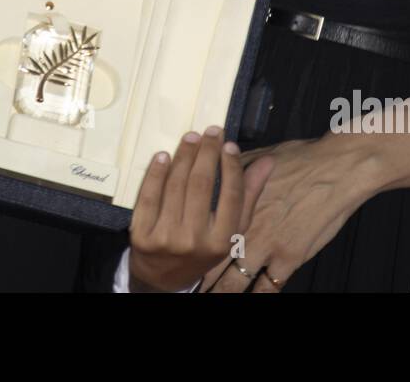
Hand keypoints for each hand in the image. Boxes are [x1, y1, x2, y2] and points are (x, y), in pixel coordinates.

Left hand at [128, 125, 274, 292]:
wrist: (163, 278)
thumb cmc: (202, 248)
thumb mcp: (230, 230)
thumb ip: (248, 195)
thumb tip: (268, 161)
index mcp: (221, 242)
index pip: (230, 196)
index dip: (231, 166)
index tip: (229, 144)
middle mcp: (194, 241)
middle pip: (201, 185)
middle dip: (207, 152)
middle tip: (210, 132)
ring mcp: (166, 238)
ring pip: (176, 186)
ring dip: (184, 156)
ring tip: (191, 137)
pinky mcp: (141, 235)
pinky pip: (148, 196)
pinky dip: (155, 173)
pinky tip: (163, 155)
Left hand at [202, 136, 382, 292]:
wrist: (335, 169)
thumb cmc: (298, 157)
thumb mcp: (255, 156)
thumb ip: (231, 171)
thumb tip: (212, 167)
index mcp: (232, 204)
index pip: (202, 234)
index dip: (190, 252)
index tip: (181, 264)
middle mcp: (244, 229)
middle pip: (212, 265)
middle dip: (200, 281)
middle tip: (191, 290)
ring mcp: (266, 247)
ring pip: (234, 283)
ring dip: (222, 293)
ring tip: (212, 297)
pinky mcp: (290, 258)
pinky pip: (268, 289)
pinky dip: (258, 296)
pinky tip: (251, 298)